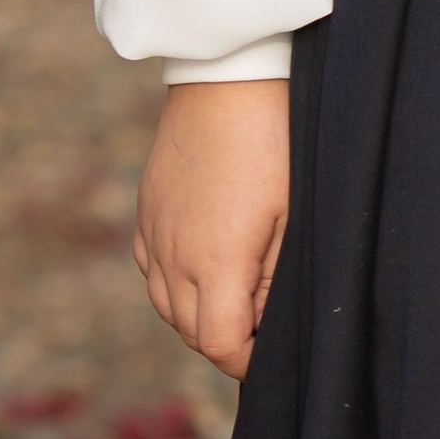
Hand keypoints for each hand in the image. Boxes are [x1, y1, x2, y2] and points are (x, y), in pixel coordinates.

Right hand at [133, 80, 290, 378]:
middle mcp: (172, 257)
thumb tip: (262, 328)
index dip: (249, 362)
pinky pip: (151, 269)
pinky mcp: (146, 211)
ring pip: (165, 305)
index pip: (221, 345)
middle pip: (191, 331)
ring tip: (239, 295)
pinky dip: (174, 282)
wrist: (229, 76)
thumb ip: (275, 283)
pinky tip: (204, 263)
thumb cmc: (277, 141)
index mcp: (214, 264)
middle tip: (264, 325)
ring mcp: (153, 233)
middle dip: (226, 339)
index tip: (273, 355)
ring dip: (198, 313)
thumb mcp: (293, 216)